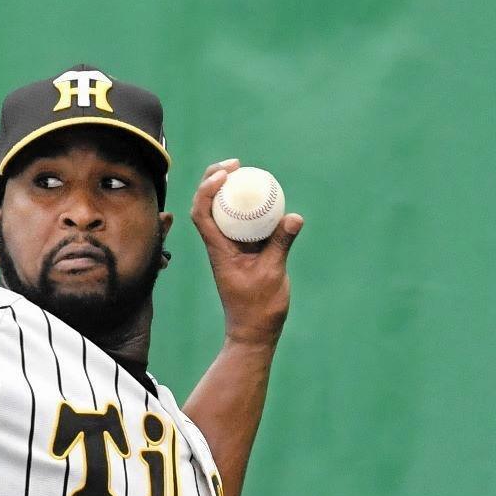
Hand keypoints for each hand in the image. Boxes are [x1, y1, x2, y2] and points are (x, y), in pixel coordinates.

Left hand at [190, 158, 303, 346]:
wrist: (253, 332)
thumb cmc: (258, 307)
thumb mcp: (272, 273)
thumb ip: (281, 244)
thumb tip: (294, 216)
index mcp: (218, 250)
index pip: (201, 213)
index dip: (207, 188)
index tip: (226, 173)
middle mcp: (219, 245)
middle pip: (207, 206)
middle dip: (215, 180)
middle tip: (236, 164)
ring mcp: (230, 248)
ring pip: (222, 212)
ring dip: (229, 190)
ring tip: (245, 172)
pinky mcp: (242, 252)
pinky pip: (241, 223)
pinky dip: (247, 207)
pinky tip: (263, 197)